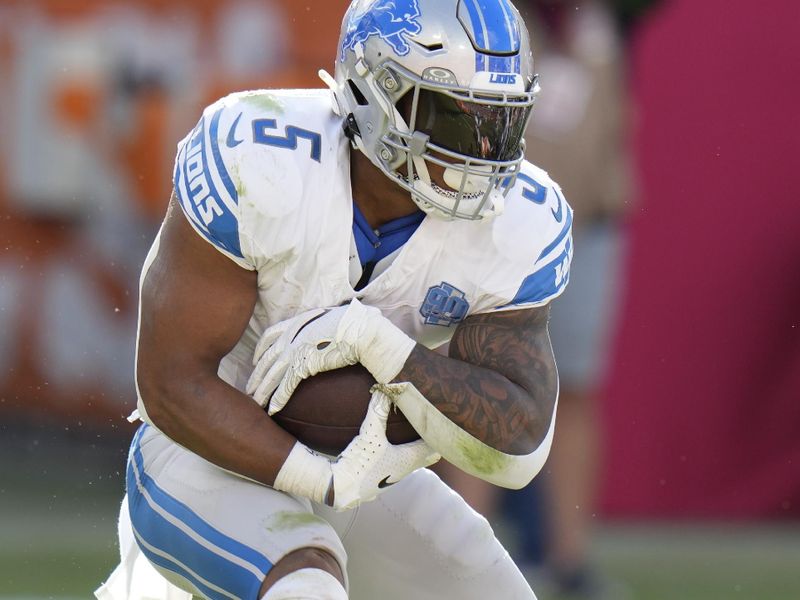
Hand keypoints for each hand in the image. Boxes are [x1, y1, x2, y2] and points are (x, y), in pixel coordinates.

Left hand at [246, 299, 415, 414]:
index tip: (256, 358)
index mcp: (298, 323)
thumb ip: (332, 321)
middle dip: (256, 374)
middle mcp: (291, 336)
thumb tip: (342, 324)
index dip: (261, 349)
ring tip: (254, 402)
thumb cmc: (357, 322)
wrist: (360, 330)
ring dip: (261, 390)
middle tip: (249, 387)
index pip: (271, 335)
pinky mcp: (302, 366)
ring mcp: (294, 351)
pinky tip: (272, 410)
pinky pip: (285, 386)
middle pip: (266, 358)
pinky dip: (277, 399)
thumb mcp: (337, 317)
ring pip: (271, 374)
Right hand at [272, 390, 439, 509]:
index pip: (432, 445)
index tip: (443, 422)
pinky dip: (400, 457)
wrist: (341, 489)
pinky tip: (390, 451)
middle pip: (425, 456)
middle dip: (430, 443)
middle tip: (433, 429)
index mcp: (408, 458)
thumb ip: (378, 410)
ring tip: (414, 436)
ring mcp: (392, 477)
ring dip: (415, 450)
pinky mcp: (379, 481)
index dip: (439, 434)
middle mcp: (404, 470)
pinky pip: (397, 467)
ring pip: (411, 462)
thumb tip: (384, 388)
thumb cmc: (360, 462)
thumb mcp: (369, 433)